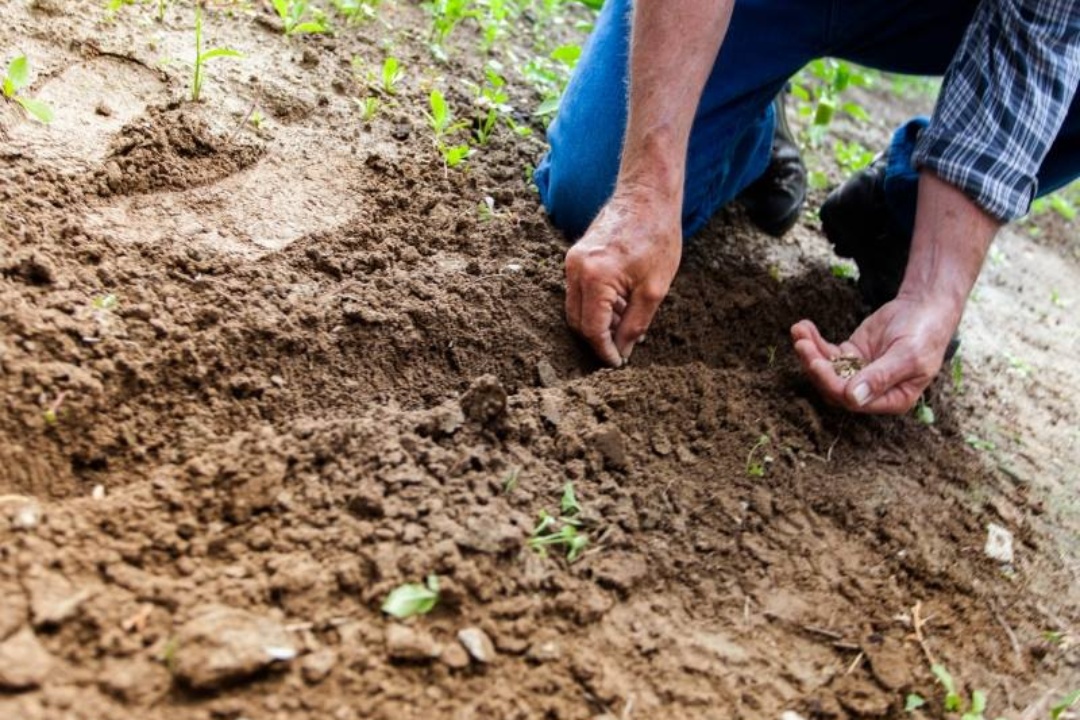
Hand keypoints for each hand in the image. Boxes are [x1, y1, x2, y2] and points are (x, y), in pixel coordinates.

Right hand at [565, 189, 681, 365]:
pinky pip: (579, 292)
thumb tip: (622, 351)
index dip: (604, 351)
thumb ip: (635, 324)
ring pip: (576, 308)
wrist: (647, 195)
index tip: (617, 364)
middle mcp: (575, 269)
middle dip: (598, 339)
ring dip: (598, 322)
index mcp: (595, 278)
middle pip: (577, 321)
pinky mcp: (576, 256)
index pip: (592, 329)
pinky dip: (596, 305)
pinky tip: (621, 305)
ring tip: (627, 323)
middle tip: (622, 349)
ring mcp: (572, 261)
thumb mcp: (654, 289)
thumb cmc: (656, 236)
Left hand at [790, 293, 960, 413]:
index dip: (831, 384)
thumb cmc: (924, 334)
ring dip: (810, 352)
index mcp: (891, 399)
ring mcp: (859, 373)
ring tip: (798, 331)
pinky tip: (803, 327)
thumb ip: (881, 377)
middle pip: (834, 387)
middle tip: (802, 345)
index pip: (853, 401)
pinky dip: (814, 341)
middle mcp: (872, 391)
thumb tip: (853, 398)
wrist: (925, 308)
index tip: (816, 363)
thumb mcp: (908, 356)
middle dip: (815, 366)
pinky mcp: (851, 355)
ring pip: (827, 370)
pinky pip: (827, 353)